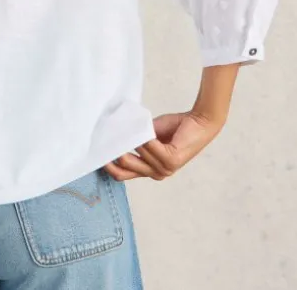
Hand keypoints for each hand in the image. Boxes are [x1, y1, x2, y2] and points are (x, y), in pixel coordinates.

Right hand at [104, 110, 224, 181]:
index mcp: (149, 170)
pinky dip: (145, 138)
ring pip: (135, 155)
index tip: (98, 150)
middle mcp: (156, 173)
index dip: (108, 165)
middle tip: (106, 137)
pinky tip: (148, 129)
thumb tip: (114, 135)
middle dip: (114, 153)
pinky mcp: (171, 160)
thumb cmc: (175, 128)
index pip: (121, 175)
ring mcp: (164, 169)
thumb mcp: (148, 135)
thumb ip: (134, 140)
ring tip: (134, 126)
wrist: (198, 122)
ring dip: (133, 138)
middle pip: (124, 168)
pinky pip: (149, 148)